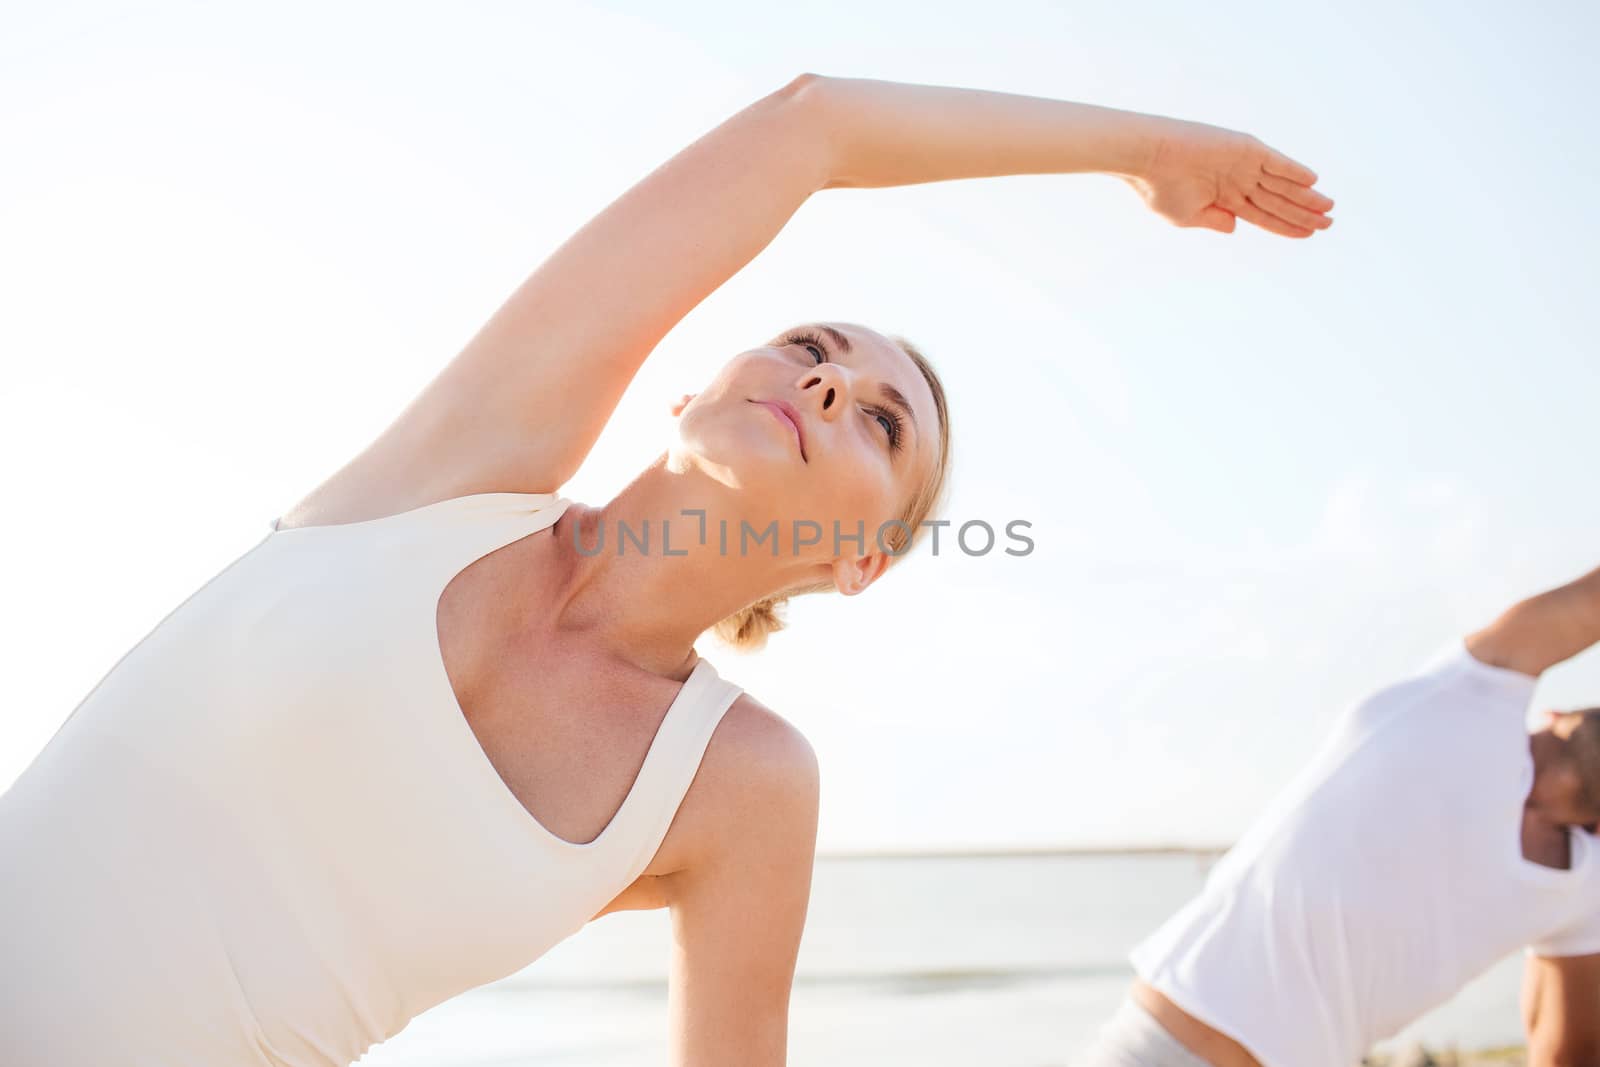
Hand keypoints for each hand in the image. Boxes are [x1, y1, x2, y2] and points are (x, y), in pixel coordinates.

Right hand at [1122, 117, 1333, 236]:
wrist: (1148, 157)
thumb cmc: (1159, 188)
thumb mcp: (1186, 216)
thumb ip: (1214, 220)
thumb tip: (1236, 227)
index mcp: (1224, 199)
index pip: (1263, 215)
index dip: (1286, 225)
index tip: (1309, 234)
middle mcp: (1238, 181)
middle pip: (1278, 201)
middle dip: (1304, 213)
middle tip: (1329, 223)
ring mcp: (1243, 165)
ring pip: (1282, 184)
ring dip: (1305, 196)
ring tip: (1328, 207)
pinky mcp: (1245, 149)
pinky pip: (1276, 162)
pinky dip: (1293, 171)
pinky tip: (1313, 181)